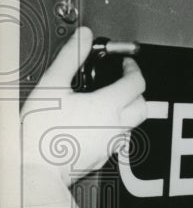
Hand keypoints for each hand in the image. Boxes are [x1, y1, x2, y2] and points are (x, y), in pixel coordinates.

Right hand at [21, 27, 147, 187]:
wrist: (34, 170)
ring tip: (105, 101)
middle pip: (143, 105)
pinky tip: (93, 124)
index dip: (134, 69)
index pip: (137, 83)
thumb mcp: (53, 85)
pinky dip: (112, 127)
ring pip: (132, 124)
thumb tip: (84, 37)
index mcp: (109, 106)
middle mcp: (116, 126)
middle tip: (122, 82)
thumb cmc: (39, 132)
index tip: (126, 64)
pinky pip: (117, 139)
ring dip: (125, 110)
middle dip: (136, 90)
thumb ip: (71, 57)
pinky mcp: (102, 158)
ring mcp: (111, 145)